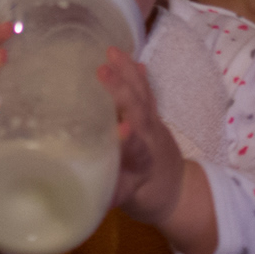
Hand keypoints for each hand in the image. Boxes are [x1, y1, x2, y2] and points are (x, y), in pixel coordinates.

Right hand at [101, 48, 217, 253]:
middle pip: (138, 114)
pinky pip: (147, 93)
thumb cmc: (145, 196)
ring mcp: (154, 126)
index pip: (137, 152)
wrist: (177, 189)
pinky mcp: (153, 116)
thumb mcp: (126, 202)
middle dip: (122, 92)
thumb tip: (77, 196)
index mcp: (140, 166)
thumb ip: (108, 194)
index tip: (121, 127)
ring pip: (143, 97)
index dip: (129, 141)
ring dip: (128, 74)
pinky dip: (139, 76)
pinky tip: (131, 58)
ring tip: (112, 51)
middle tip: (101, 70)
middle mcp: (150, 141)